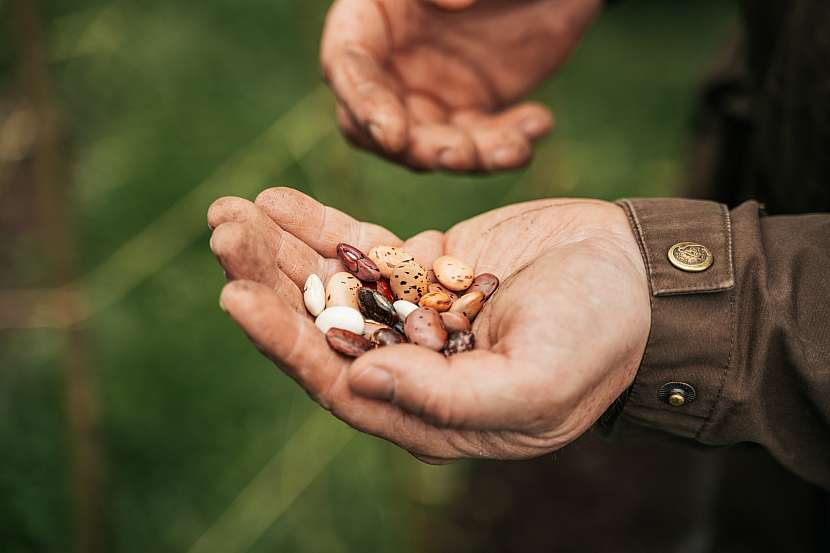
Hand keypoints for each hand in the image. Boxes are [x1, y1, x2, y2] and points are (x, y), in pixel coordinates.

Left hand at [208, 188, 649, 461]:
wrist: (638, 278)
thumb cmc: (599, 340)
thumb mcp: (534, 384)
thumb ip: (447, 398)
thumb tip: (356, 382)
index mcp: (431, 413)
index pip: (342, 385)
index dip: (287, 344)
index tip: (237, 298)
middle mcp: (412, 366)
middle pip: (325, 327)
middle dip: (270, 284)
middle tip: (223, 237)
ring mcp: (415, 313)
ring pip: (335, 283)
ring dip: (282, 249)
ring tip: (232, 213)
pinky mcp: (425, 267)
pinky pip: (365, 246)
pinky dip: (323, 224)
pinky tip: (279, 200)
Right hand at [321, 0, 601, 171]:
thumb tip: (452, 1)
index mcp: (370, 19)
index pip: (348, 69)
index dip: (365, 106)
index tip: (393, 135)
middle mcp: (392, 64)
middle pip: (383, 126)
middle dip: (420, 149)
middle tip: (460, 154)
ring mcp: (431, 92)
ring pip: (435, 146)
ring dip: (472, 157)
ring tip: (513, 150)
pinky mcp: (473, 110)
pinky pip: (482, 142)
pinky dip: (509, 144)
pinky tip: (539, 123)